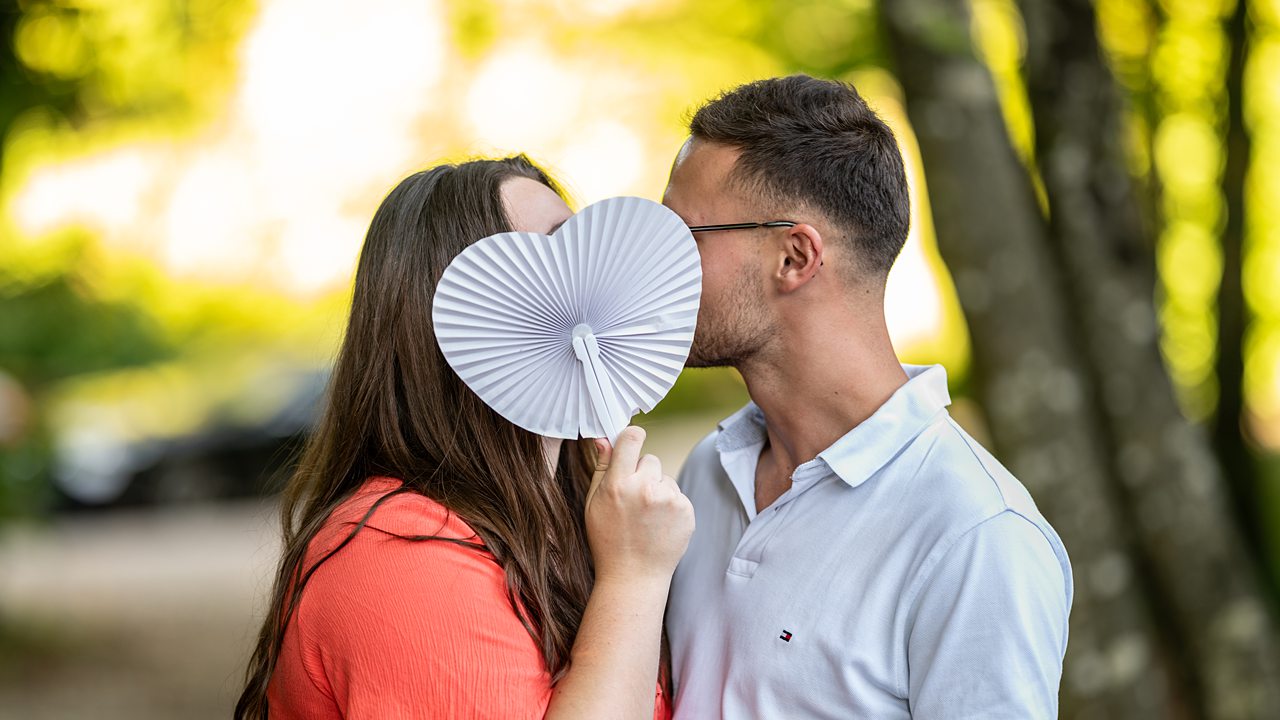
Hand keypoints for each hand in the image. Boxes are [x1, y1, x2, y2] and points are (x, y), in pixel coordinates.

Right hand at [584, 426, 694, 584]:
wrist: (634, 576)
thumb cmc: (608, 541)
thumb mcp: (594, 504)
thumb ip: (601, 468)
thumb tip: (603, 438)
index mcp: (618, 484)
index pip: (631, 439)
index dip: (632, 437)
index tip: (632, 441)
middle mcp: (645, 488)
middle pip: (650, 459)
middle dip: (643, 473)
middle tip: (634, 499)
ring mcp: (668, 500)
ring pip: (665, 478)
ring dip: (658, 490)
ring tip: (646, 518)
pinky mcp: (686, 511)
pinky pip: (678, 495)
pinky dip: (671, 506)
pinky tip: (658, 525)